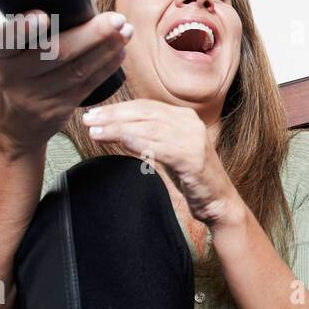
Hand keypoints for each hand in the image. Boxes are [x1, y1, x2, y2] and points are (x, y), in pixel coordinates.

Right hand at [0, 9, 130, 155]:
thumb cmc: (16, 77)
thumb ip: (29, 34)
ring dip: (107, 49)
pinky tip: (119, 52)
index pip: (6, 39)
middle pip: (56, 53)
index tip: (42, 16)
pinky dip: (106, 67)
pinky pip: (87, 86)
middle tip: (116, 19)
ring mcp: (36, 97)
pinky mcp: (57, 111)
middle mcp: (13, 76)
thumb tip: (74, 3)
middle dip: (92, 34)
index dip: (23, 28)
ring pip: (78, 70)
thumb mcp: (9, 55)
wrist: (12, 128)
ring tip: (126, 32)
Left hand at [81, 99, 237, 226]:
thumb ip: (152, 136)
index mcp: (184, 117)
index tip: (94, 114)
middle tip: (88, 120)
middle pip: (145, 114)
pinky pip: (160, 148)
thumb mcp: (171, 150)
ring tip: (96, 133)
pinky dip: (139, 143)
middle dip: (113, 116)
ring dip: (119, 129)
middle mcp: (190, 123)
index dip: (117, 109)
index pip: (145, 106)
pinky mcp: (193, 159)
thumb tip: (118, 128)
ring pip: (149, 129)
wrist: (219, 202)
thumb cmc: (192, 177)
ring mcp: (193, 140)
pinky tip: (121, 142)